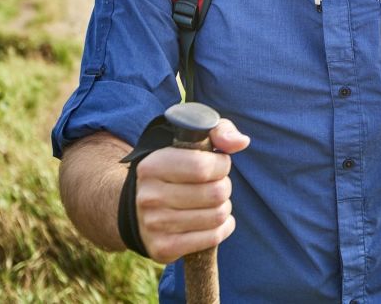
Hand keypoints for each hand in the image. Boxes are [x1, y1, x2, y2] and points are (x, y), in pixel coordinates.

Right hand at [134, 119, 249, 262]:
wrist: (140, 207)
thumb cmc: (176, 168)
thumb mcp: (191, 141)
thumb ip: (219, 132)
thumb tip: (241, 142)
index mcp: (153, 165)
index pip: (203, 167)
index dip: (222, 165)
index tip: (218, 163)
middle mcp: (149, 196)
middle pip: (216, 193)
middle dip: (224, 186)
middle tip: (215, 184)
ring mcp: (154, 225)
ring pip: (217, 216)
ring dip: (224, 207)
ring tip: (212, 202)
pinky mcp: (163, 248)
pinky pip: (212, 238)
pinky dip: (223, 228)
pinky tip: (213, 220)